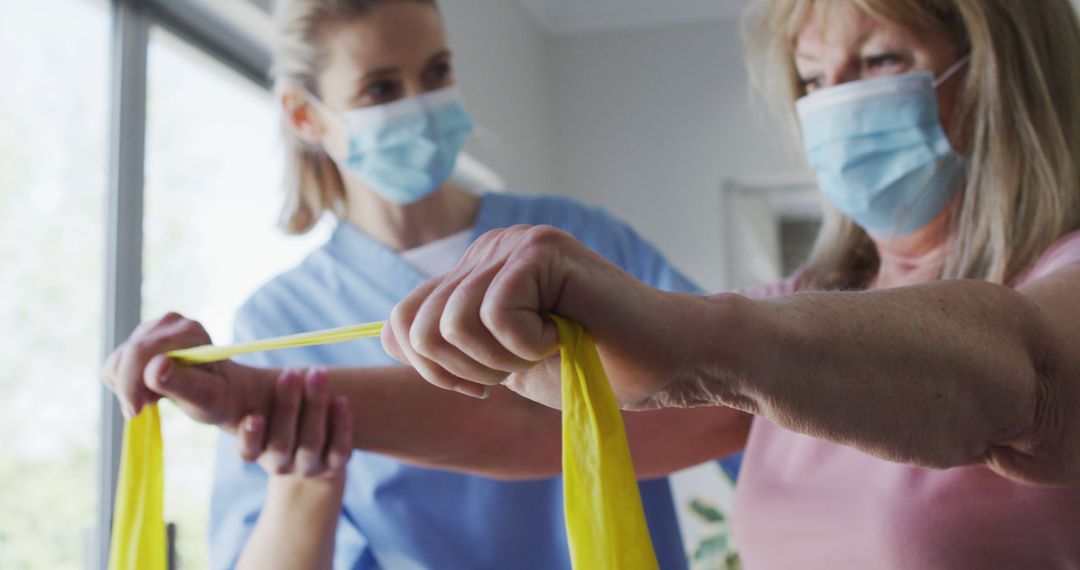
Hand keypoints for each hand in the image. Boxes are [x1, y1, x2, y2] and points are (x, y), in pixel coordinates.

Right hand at [101, 312, 270, 430]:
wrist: (222, 389)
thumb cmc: (217, 396)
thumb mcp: (205, 397)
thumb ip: (180, 382)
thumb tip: (156, 366)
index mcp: (189, 332)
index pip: (141, 351)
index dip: (130, 384)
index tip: (136, 411)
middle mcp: (170, 322)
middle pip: (126, 355)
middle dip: (128, 388)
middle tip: (142, 410)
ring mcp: (154, 328)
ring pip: (117, 361)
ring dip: (128, 387)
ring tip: (156, 397)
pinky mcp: (141, 338)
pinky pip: (116, 364)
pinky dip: (127, 383)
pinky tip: (150, 389)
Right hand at [236, 368, 351, 481]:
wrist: (313, 457)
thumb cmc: (280, 420)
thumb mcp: (262, 409)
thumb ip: (247, 392)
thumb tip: (219, 357)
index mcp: (257, 452)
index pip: (248, 451)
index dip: (250, 437)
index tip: (254, 416)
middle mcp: (280, 464)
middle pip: (282, 443)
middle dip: (287, 406)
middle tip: (290, 373)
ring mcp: (308, 467)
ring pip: (311, 442)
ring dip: (315, 406)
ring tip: (318, 373)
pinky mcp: (334, 465)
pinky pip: (339, 449)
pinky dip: (341, 425)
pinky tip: (341, 400)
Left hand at [381, 225, 720, 408]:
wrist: (662, 362)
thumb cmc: (591, 365)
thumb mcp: (500, 365)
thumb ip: (448, 346)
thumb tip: (389, 333)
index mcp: (473, 274)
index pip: (401, 321)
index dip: (432, 368)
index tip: (481, 385)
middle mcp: (488, 250)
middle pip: (420, 328)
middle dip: (468, 371)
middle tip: (523, 366)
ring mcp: (515, 243)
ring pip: (453, 323)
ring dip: (501, 360)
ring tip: (547, 348)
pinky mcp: (543, 250)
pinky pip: (495, 314)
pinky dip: (528, 345)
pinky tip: (565, 334)